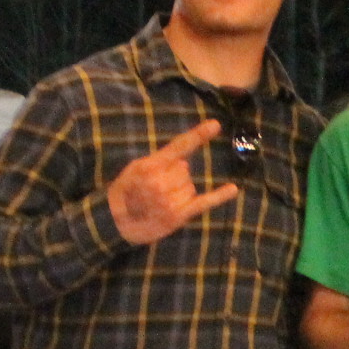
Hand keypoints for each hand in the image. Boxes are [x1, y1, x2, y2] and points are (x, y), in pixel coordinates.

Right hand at [106, 120, 240, 245]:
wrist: (116, 223)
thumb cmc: (126, 192)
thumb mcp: (135, 169)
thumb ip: (159, 162)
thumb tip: (184, 163)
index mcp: (150, 166)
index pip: (178, 147)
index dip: (197, 136)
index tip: (216, 125)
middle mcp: (161, 183)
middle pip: (185, 170)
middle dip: (174, 176)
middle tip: (156, 188)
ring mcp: (170, 200)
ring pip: (191, 186)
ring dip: (180, 192)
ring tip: (161, 201)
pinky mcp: (178, 216)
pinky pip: (203, 203)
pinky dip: (219, 196)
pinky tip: (233, 189)